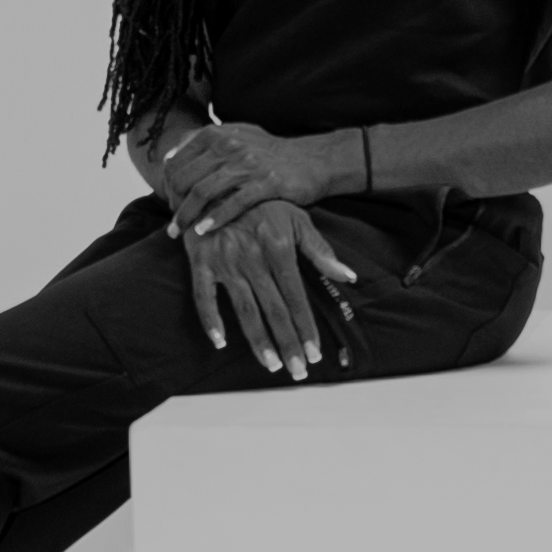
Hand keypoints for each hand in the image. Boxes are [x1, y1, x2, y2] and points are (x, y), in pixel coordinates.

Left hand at [160, 119, 335, 229]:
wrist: (311, 160)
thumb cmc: (269, 152)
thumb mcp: (236, 136)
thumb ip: (204, 143)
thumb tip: (170, 156)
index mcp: (217, 133)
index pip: (177, 161)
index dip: (167, 186)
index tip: (169, 205)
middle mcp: (229, 144)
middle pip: (185, 178)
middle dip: (174, 205)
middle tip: (173, 225)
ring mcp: (247, 164)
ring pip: (203, 192)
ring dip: (187, 216)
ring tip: (180, 233)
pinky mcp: (266, 183)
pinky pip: (233, 204)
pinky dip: (214, 219)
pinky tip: (204, 231)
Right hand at [181, 196, 355, 379]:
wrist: (217, 181)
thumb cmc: (262, 203)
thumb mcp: (297, 219)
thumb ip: (321, 251)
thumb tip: (350, 277)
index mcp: (279, 248)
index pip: (297, 297)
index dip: (306, 328)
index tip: (315, 353)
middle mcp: (253, 258)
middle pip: (274, 310)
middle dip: (288, 343)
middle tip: (298, 370)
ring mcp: (225, 261)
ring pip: (244, 309)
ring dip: (258, 340)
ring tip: (271, 364)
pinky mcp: (201, 262)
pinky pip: (204, 296)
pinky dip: (210, 320)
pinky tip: (220, 342)